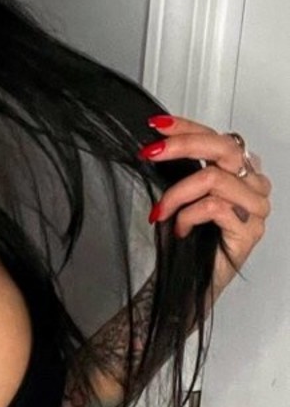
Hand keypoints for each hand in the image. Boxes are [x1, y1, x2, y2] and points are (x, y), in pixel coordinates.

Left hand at [140, 113, 272, 298]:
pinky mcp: (250, 231)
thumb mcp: (180, 194)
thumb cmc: (186, 239)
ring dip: (176, 194)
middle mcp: (254, 184)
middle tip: (151, 153)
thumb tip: (157, 143)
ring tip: (160, 212)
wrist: (188, 281)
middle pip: (223, 148)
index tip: (157, 125)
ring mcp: (256, 208)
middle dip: (181, 146)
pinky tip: (179, 229)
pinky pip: (214, 207)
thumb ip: (181, 168)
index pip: (218, 137)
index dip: (187, 127)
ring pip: (214, 179)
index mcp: (241, 171)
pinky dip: (187, 216)